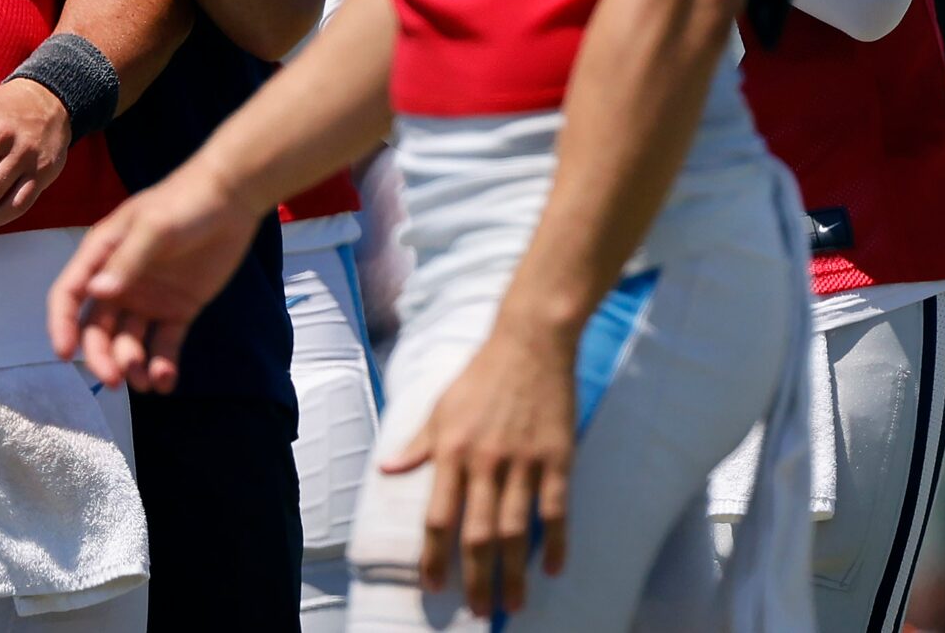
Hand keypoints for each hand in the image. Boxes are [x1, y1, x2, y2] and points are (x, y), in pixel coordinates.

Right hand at [47, 161, 260, 392]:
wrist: (234, 198)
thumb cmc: (186, 202)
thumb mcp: (154, 226)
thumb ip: (128, 260)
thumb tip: (97, 293)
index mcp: (103, 257)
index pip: (70, 295)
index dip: (62, 324)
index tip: (65, 354)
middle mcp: (120, 283)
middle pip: (98, 328)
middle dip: (101, 356)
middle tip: (115, 379)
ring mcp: (149, 299)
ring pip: (129, 342)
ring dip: (132, 365)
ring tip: (146, 380)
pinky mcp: (178, 310)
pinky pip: (165, 345)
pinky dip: (163, 366)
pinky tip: (166, 381)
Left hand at [383, 322, 576, 616]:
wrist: (532, 339)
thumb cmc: (483, 372)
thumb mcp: (441, 406)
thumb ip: (418, 444)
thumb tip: (387, 469)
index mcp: (452, 451)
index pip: (437, 519)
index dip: (434, 559)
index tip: (433, 588)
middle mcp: (485, 461)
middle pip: (477, 535)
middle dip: (477, 579)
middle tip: (480, 612)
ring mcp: (524, 461)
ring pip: (516, 530)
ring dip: (514, 573)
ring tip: (514, 604)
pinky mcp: (557, 455)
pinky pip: (556, 509)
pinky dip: (556, 542)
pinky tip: (555, 568)